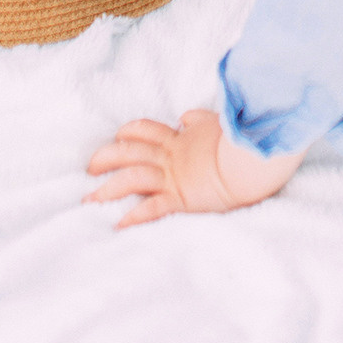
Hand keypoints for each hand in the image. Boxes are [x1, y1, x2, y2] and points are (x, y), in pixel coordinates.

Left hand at [87, 107, 302, 228]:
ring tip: (89, 199)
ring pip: (133, 178)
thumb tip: (186, 117)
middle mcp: (171, 158)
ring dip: (109, 189)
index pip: (147, 130)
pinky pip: (152, 208)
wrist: (252, 159)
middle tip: (90, 166)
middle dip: (107, 157)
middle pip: (131, 152)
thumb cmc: (239, 142)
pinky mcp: (180, 198)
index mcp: (180, 141)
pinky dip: (134, 217)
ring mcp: (174, 178)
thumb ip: (200, 121)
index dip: (129, 131)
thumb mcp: (217, 125)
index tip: (117, 136)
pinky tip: (119, 225)